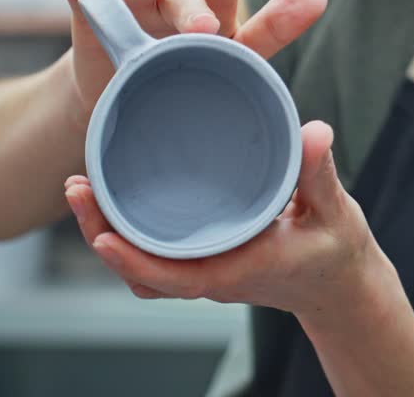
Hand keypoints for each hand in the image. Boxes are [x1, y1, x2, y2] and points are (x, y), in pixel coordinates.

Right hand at [49, 0, 326, 124]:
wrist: (121, 103)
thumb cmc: (183, 98)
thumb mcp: (212, 110)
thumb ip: (252, 115)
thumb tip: (309, 148)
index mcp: (224, 40)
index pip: (256, 28)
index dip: (282, 16)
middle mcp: (185, 13)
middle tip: (214, 19)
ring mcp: (139, 11)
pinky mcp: (95, 19)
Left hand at [63, 121, 387, 319]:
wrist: (338, 282)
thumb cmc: (335, 249)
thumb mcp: (335, 210)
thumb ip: (320, 171)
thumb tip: (315, 131)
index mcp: (242, 268)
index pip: (178, 277)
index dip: (135, 261)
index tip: (101, 239)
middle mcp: (214, 273)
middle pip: (143, 270)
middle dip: (102, 234)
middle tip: (76, 189)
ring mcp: (204, 267)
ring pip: (141, 264)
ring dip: (105, 231)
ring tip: (79, 189)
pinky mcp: (201, 257)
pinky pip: (152, 254)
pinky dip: (124, 233)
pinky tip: (108, 198)